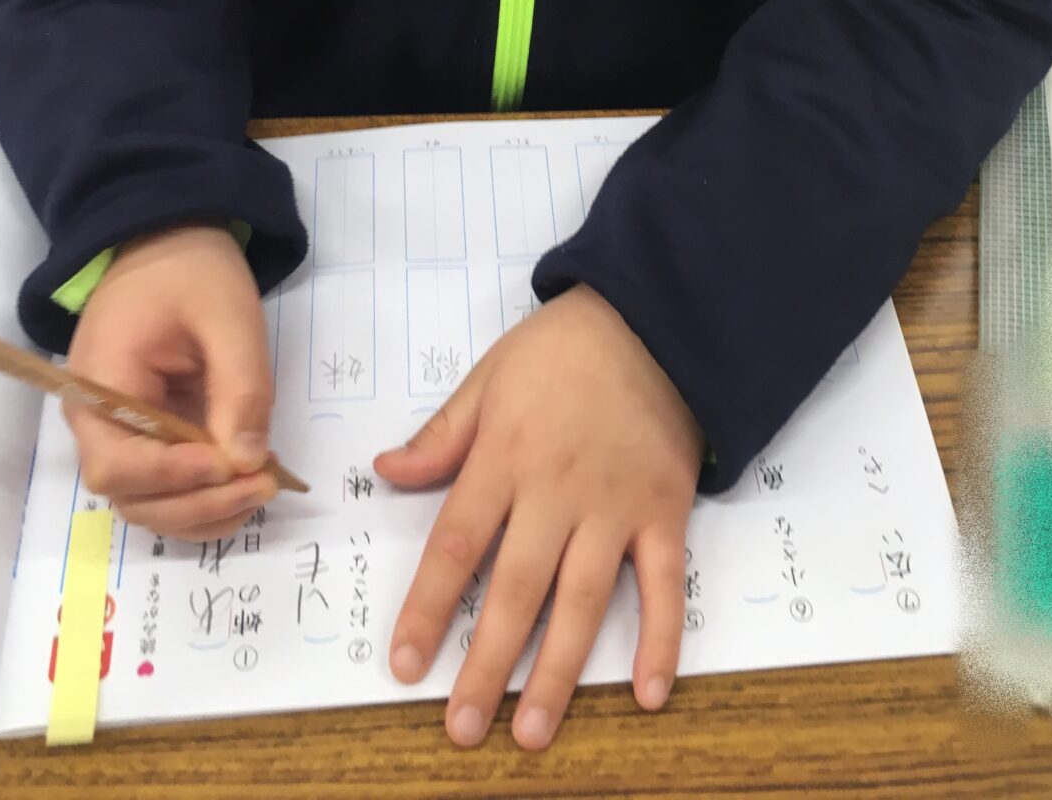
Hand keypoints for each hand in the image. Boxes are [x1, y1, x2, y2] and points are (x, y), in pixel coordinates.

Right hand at [64, 225, 278, 539]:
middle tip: (263, 484)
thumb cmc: (193, 271)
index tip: (227, 465)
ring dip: (204, 510)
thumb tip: (247, 462)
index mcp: (99, 385)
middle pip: (132, 495)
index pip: (117, 462)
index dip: (171, 478)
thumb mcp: (229, 316)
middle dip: (197, 503)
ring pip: (149, 502)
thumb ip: (239, 387)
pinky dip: (204, 497)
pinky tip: (247, 485)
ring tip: (262, 488)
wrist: (171, 241)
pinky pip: (166, 484)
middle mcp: (97, 421)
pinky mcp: (147, 434)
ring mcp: (120, 432)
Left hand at [375, 285, 703, 750]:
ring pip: (583, 601)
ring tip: (530, 731)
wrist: (653, 320)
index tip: (406, 665)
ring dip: (557, 672)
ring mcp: (616, 506)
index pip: (456, 545)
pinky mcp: (665, 511)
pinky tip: (649, 694)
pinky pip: (665, 585)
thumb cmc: (562, 349)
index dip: (429, 609)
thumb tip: (386, 472)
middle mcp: (557, 490)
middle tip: (460, 728)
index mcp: (505, 456)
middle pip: (516, 589)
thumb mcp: (489, 377)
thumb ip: (442, 434)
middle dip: (487, 664)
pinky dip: (662, 640)